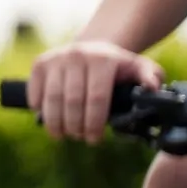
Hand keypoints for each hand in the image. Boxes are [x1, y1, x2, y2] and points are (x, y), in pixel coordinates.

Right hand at [27, 40, 162, 142]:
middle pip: (73, 101)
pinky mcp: (40, 63)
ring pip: (52, 98)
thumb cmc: (118, 67)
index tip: (95, 139)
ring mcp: (56, 58)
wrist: (93, 48)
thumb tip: (151, 88)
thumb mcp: (140, 69)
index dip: (94, 123)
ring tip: (61, 135)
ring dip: (55, 122)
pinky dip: (39, 108)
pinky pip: (35, 90)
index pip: (97, 98)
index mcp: (103, 59)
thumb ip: (151, 78)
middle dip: (75, 125)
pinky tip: (48, 119)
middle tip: (79, 138)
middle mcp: (77, 55)